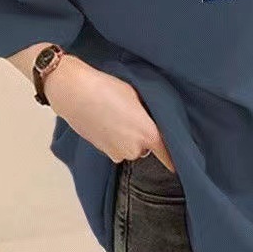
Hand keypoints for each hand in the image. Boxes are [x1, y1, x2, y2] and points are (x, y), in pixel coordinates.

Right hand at [43, 54, 175, 171]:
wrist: (74, 92)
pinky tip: (107, 122)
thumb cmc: (107, 88)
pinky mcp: (102, 151)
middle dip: (144, 136)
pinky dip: (114, 139)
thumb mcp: (138, 95)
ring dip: (128, 138)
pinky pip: (116, 148)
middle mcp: (134, 149)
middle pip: (146, 147)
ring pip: (130, 148)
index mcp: (148, 134)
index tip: (178, 163)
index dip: (173, 159)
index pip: (167, 153)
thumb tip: (154, 119)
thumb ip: (150, 112)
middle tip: (134, 116)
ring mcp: (117, 152)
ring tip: (117, 116)